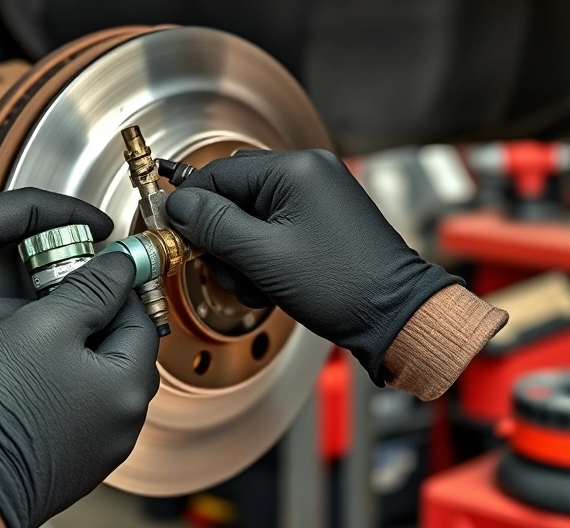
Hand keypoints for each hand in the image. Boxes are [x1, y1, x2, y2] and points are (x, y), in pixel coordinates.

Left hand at [0, 189, 112, 432]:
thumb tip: (68, 314)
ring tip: (65, 304)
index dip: (77, 216)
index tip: (108, 230)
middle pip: (25, 230)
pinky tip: (28, 319)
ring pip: (9, 258)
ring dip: (36, 279)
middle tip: (92, 281)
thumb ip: (21, 319)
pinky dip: (11, 295)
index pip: (32, 205)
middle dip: (62, 255)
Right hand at [0, 254, 159, 527]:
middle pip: (123, 354)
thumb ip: (90, 290)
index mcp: (128, 387)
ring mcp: (99, 450)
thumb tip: (123, 266)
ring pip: (99, 386)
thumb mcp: (43, 324)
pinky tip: (28, 383)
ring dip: (76, 359)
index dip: (113, 288)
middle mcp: (124, 424)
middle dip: (95, 323)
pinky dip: (62, 392)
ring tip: (35, 341)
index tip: (87, 272)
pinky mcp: (71, 466)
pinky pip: (78, 416)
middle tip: (56, 303)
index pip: (139, 319)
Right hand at [165, 150, 458, 381]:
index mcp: (296, 169)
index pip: (218, 174)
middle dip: (222, 239)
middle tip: (230, 271)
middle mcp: (309, 173)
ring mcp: (317, 196)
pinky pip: (274, 230)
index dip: (191, 207)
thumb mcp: (263, 257)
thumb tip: (177, 205)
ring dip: (242, 255)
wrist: (394, 316)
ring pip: (251, 217)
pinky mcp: (322, 221)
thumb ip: (214, 226)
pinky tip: (273, 284)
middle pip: (234, 196)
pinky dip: (264, 258)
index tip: (174, 233)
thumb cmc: (342, 286)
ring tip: (258, 285)